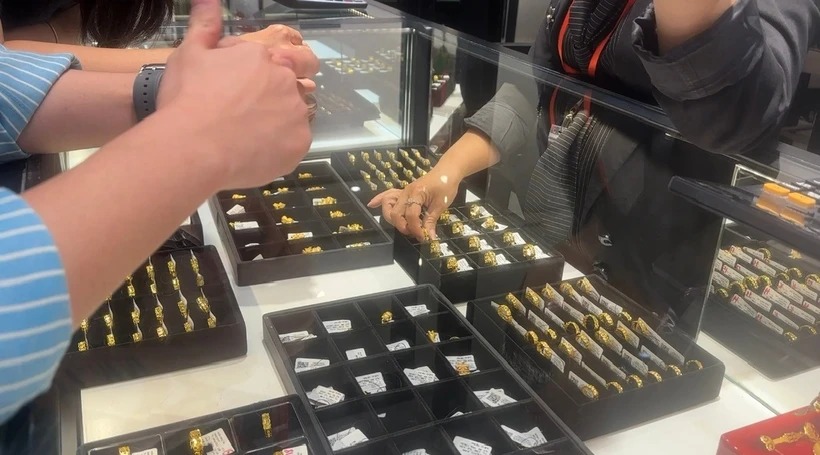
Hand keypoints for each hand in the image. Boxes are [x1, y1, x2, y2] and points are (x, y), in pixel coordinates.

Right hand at [157, 0, 310, 188]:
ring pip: (295, 115)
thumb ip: (204, 25)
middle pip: (290, 86)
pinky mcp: (300, 143)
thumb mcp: (189, 54)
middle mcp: (286, 80)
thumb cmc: (187, 99)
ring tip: (248, 136)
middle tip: (249, 114)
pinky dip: (281, 147)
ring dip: (279, 122)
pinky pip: (295, 142)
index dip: (261, 74)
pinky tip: (256, 151)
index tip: (242, 90)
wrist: (193, 148)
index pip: (274, 60)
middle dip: (276, 95)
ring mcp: (297, 112)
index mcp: (262, 56)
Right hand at [369, 171, 460, 240]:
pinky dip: (379, 199)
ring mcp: (403, 192)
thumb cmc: (446, 185)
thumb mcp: (441, 205)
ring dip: (392, 219)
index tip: (424, 237)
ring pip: (389, 206)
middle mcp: (406, 192)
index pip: (411, 215)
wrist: (447, 171)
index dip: (416, 228)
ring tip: (404, 227)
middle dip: (403, 226)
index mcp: (416, 194)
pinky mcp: (403, 192)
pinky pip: (388, 195)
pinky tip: (372, 205)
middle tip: (416, 233)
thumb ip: (432, 221)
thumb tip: (430, 237)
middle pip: (396, 213)